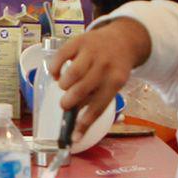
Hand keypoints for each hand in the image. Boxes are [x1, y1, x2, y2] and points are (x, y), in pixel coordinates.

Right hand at [52, 19, 150, 138]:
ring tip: (63, 87)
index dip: (84, 123)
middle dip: (69, 102)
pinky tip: (57, 73)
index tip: (73, 137)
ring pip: (71, 74)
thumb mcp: (113, 85)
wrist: (122, 40)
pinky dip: (55, 68)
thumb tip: (76, 129)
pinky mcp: (78, 41)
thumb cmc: (113, 70)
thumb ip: (96, 101)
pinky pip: (61, 56)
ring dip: (63, 85)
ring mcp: (91, 52)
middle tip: (64, 105)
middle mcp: (104, 66)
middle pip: (82, 89)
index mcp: (116, 81)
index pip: (98, 106)